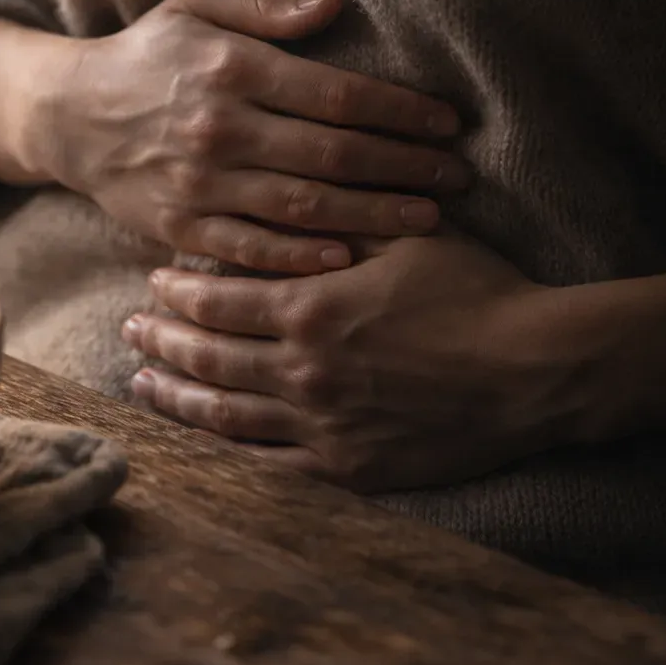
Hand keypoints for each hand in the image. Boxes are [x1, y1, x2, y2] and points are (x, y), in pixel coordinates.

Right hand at [26, 0, 469, 272]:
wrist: (68, 115)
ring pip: (303, 205)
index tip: (448, 124)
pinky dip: (301, 257)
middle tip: (458, 178)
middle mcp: (219, 126)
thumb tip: (336, 4)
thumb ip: (266, 6)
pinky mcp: (180, 226)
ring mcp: (199, 182)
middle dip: (405, 167)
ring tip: (427, 219)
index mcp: (231, 67)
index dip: (401, 111)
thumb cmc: (146, 54)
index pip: (338, 93)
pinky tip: (348, 257)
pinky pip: (251, 248)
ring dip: (372, 215)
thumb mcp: (195, 5)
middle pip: (333, 153)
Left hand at [120, 234, 573, 491]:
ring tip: (142, 385)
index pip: (215, 301)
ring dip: (175, 397)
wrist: (535, 370)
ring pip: (223, 415)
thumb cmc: (475, 291)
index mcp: (310, 309)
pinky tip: (198, 442)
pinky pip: (266, 465)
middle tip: (130, 331)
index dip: (176, 292)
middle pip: (206, 357)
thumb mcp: (406, 236)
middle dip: (160, 342)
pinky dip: (222, 452)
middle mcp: (301, 371)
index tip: (154, 283)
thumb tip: (288, 196)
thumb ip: (340, 220)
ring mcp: (319, 425)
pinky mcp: (345, 468)